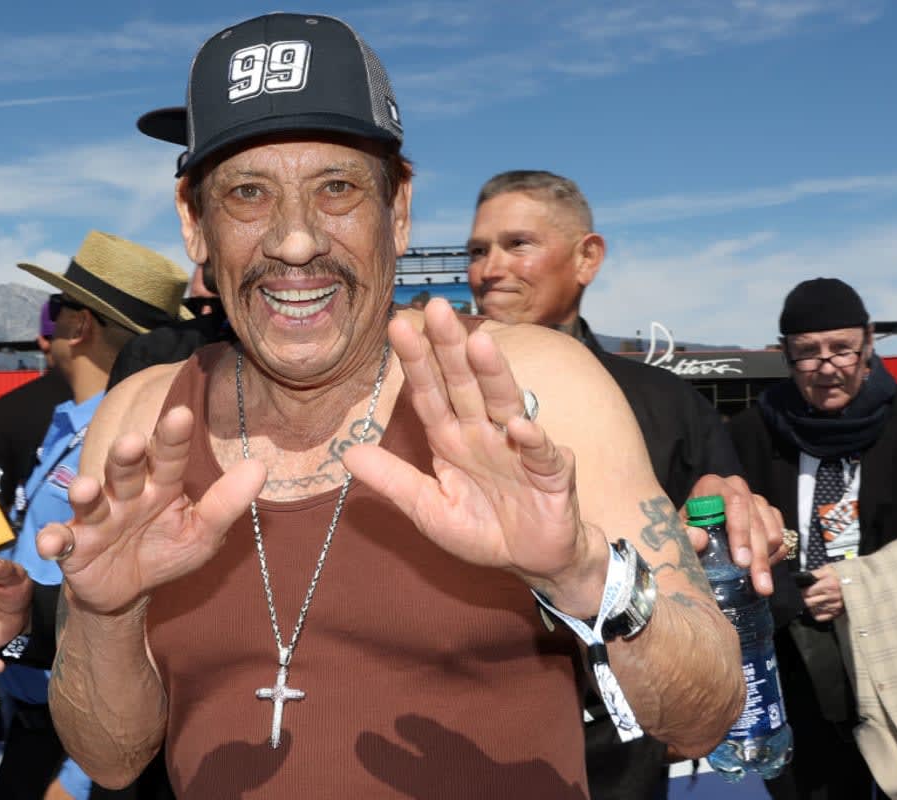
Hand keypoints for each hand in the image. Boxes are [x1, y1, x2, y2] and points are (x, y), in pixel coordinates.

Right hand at [33, 406, 266, 616]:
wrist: (127, 592)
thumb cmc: (166, 551)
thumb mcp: (202, 533)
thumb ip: (227, 503)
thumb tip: (260, 466)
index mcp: (160, 485)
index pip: (168, 456)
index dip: (172, 437)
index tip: (181, 414)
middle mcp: (125, 494)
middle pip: (123, 469)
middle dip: (124, 456)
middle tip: (130, 443)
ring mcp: (96, 519)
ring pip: (89, 499)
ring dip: (86, 492)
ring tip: (88, 488)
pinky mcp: (73, 547)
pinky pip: (60, 541)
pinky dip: (53, 540)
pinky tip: (52, 542)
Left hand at [342, 299, 608, 616]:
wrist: (533, 559)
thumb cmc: (482, 528)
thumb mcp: (428, 509)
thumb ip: (394, 481)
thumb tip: (346, 454)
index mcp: (452, 438)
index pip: (429, 394)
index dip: (415, 362)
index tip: (397, 327)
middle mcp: (483, 433)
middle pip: (465, 384)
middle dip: (450, 348)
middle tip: (436, 308)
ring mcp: (518, 448)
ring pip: (505, 403)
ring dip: (493, 374)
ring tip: (479, 343)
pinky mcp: (551, 473)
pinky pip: (542, 453)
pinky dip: (533, 440)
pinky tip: (520, 426)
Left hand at [682, 474, 783, 595]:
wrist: (695, 527)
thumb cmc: (684, 528)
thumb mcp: (677, 531)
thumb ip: (684, 535)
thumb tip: (699, 537)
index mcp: (713, 485)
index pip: (735, 503)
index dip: (740, 532)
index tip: (741, 561)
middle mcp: (737, 488)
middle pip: (757, 522)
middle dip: (758, 557)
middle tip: (760, 585)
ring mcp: (756, 500)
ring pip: (773, 532)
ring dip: (767, 560)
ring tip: (758, 583)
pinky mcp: (769, 514)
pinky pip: (782, 536)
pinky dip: (774, 555)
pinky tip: (761, 568)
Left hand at [802, 564, 845, 621]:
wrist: (859, 582)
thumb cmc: (843, 574)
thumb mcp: (828, 569)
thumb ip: (815, 573)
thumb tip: (803, 577)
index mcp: (828, 585)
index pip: (807, 592)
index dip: (802, 591)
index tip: (799, 590)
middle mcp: (832, 597)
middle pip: (809, 602)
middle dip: (803, 599)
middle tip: (802, 596)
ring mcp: (835, 606)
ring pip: (814, 610)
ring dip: (809, 606)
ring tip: (809, 601)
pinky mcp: (838, 612)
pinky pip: (822, 617)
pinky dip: (816, 613)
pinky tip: (815, 608)